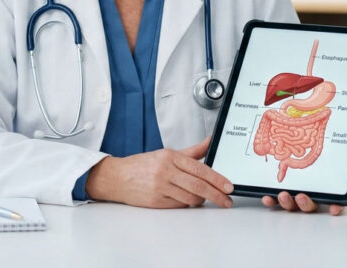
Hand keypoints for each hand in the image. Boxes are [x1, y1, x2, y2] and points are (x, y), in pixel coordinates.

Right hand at [85, 137, 232, 208]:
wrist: (117, 177)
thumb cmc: (142, 165)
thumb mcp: (167, 154)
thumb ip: (192, 151)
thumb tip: (211, 141)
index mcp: (170, 157)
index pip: (200, 169)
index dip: (217, 179)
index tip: (228, 187)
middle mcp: (165, 171)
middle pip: (198, 186)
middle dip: (216, 195)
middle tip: (227, 201)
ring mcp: (160, 187)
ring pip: (190, 198)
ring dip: (201, 200)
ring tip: (205, 198)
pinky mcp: (156, 201)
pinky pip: (179, 205)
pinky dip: (187, 204)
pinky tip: (187, 199)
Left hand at [260, 152, 346, 214]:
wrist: (299, 137)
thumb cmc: (326, 151)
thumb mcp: (343, 150)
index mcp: (328, 188)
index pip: (335, 202)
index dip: (336, 207)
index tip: (334, 209)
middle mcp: (311, 193)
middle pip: (310, 205)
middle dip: (306, 204)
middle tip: (303, 196)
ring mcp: (294, 193)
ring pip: (292, 204)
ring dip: (287, 203)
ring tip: (283, 194)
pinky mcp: (278, 189)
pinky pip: (274, 199)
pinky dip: (270, 200)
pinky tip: (267, 196)